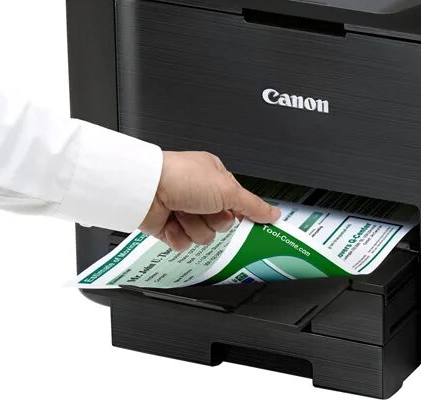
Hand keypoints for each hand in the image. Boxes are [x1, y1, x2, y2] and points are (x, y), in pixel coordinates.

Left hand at [139, 151, 280, 250]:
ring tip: (183, 211)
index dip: (239, 213)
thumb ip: (253, 205)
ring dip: (194, 227)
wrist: (147, 189)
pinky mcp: (169, 227)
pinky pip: (184, 244)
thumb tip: (273, 213)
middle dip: (213, 220)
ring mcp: (184, 210)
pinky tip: (172, 221)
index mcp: (215, 179)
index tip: (249, 223)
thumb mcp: (228, 189)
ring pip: (203, 236)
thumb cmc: (182, 176)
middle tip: (204, 207)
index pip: (238, 204)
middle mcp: (199, 194)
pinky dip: (178, 235)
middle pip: (222, 224)